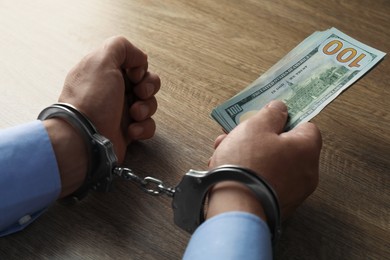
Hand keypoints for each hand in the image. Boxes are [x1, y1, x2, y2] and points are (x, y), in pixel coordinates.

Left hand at [44, 36, 159, 197]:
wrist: (84, 138)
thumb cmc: (91, 100)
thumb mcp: (101, 60)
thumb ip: (120, 46)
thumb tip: (139, 57)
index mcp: (105, 72)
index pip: (134, 63)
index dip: (140, 68)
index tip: (133, 74)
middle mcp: (113, 90)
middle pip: (146, 82)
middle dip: (148, 87)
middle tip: (139, 93)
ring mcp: (121, 111)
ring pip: (150, 104)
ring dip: (146, 108)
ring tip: (134, 115)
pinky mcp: (128, 131)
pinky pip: (148, 125)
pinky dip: (143, 127)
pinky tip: (132, 131)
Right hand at [207, 100, 321, 219]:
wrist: (234, 208)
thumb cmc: (247, 165)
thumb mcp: (256, 127)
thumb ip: (271, 113)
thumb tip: (280, 109)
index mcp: (306, 149)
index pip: (305, 126)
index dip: (284, 120)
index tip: (268, 119)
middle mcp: (307, 172)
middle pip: (284, 146)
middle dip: (258, 138)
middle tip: (239, 136)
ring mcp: (293, 192)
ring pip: (272, 164)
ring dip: (250, 156)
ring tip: (226, 153)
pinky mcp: (278, 206)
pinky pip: (267, 182)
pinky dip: (252, 175)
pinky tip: (230, 171)